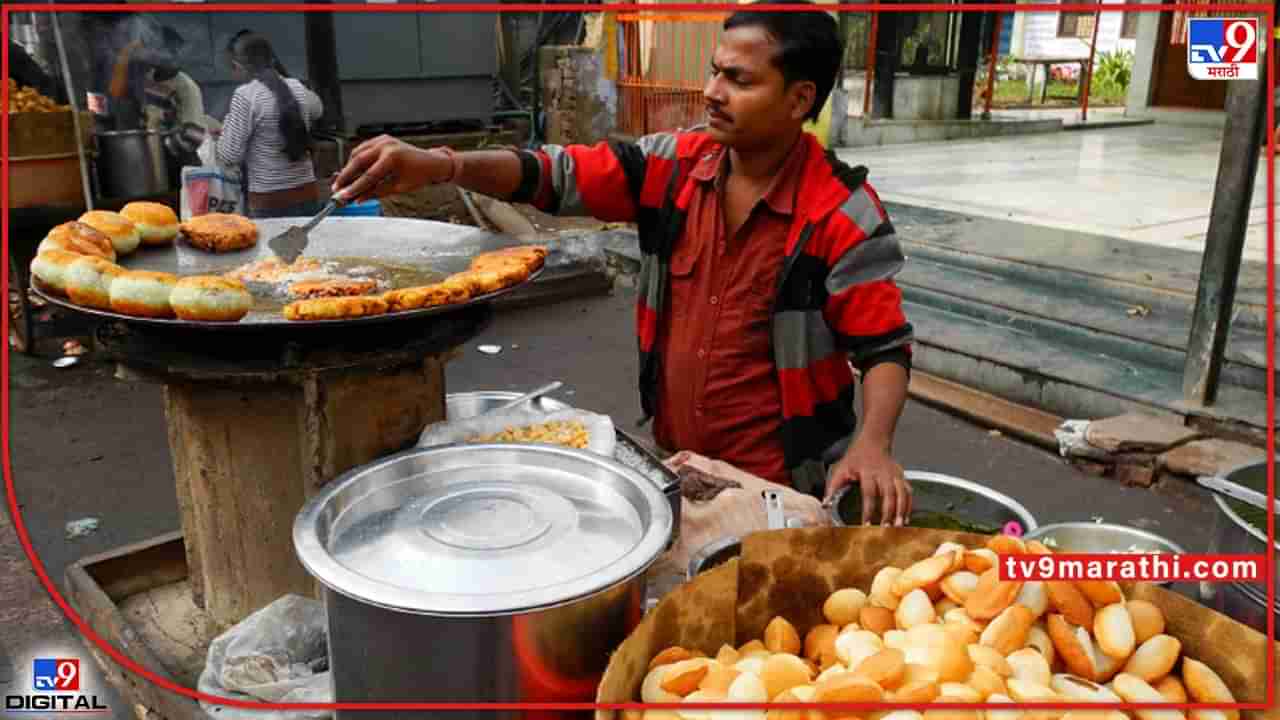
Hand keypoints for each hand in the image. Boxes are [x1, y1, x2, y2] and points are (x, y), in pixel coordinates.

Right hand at [331, 135, 450, 202]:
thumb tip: (358, 199)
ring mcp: (383, 140)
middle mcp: (386, 146)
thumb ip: (376, 192)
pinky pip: (363, 149)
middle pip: (358, 161)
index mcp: (392, 158)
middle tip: (337, 189)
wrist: (431, 162)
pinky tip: (352, 171)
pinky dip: (356, 160)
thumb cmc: (419, 175)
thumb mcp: (398, 187)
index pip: (368, 176)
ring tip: (343, 183)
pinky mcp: (381, 139)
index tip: (343, 196)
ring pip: (357, 153)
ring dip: (349, 168)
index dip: (353, 188)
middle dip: (345, 177)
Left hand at [823, 442, 910, 525]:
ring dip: (901, 510)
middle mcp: (883, 473)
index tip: (867, 525)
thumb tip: (826, 505)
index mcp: (867, 472)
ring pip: (901, 493)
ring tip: (899, 526)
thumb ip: (833, 487)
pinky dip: (908, 505)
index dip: (868, 510)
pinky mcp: (901, 476)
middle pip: (888, 494)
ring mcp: (894, 474)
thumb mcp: (841, 468)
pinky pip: (908, 492)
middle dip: (888, 512)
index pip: (869, 493)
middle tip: (887, 529)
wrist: (873, 441)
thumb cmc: (856, 458)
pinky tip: (906, 518)